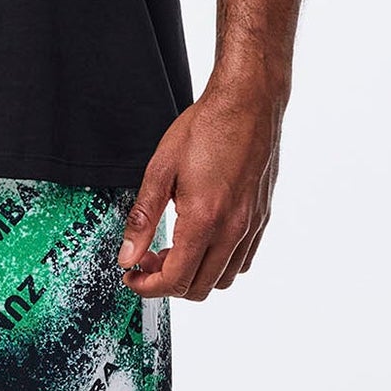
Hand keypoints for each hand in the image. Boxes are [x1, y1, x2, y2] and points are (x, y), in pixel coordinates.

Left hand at [117, 86, 284, 299]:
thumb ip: (143, 217)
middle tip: (147, 260)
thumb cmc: (206, 128)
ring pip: (224, 279)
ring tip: (173, 249)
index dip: (148, 286)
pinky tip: (201, 239)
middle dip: (168, 283)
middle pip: (199, 288)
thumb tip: (128, 254)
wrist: (248, 103)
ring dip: (195, 275)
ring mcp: (251, 226)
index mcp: (204, 219)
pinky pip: (242, 260)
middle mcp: (233, 230)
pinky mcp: (262, 218)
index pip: (176, 279)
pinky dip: (219, 263)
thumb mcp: (161, 168)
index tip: (131, 276)